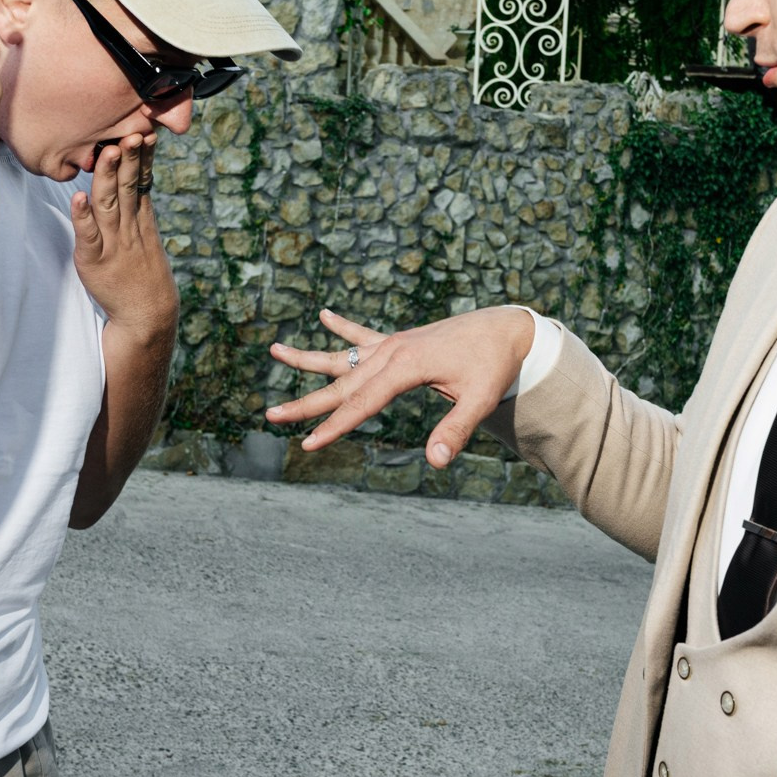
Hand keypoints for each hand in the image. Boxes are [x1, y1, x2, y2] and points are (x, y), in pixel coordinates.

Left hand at [71, 135, 177, 337]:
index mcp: (141, 220)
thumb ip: (137, 210)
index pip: (141, 181)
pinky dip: (83, 216)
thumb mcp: (147, 238)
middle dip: (129, 159)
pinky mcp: (94, 262)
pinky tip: (79, 197)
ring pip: (109, 204)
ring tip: (109, 152)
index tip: (146, 131)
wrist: (147, 315)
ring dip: (107, 177)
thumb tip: (131, 180)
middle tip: (130, 133)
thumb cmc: (143, 275)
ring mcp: (112, 244)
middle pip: (127, 187)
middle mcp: (128, 228)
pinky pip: (88, 236)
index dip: (143, 157)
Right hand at [265, 306, 534, 468]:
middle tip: (271, 416)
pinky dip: (343, 327)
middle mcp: (391, 352)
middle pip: (341, 383)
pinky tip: (324, 315)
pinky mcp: (400, 341)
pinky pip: (364, 334)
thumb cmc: (493, 366)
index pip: (362, 403)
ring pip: (342, 357)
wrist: (505, 328)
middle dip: (306, 403)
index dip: (335, 426)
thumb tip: (436, 461)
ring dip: (308, 357)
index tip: (308, 444)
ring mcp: (393, 344)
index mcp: (405, 366)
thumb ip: (456, 429)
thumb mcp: (481, 399)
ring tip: (274, 349)